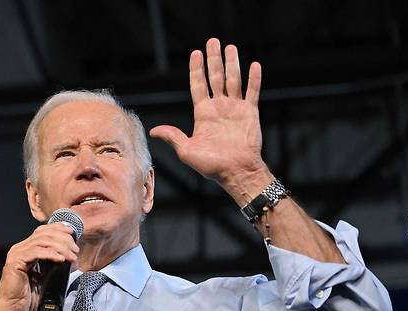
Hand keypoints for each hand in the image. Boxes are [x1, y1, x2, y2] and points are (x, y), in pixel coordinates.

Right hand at [0, 223, 78, 310]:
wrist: (13, 310)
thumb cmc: (26, 298)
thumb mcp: (47, 278)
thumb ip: (56, 267)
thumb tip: (72, 260)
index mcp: (27, 250)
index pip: (43, 232)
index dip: (59, 229)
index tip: (72, 234)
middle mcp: (20, 249)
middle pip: (45, 234)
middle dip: (64, 240)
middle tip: (75, 250)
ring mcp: (17, 254)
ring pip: (42, 241)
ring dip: (60, 247)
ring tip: (71, 256)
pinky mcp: (16, 261)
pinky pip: (36, 252)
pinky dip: (51, 254)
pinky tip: (60, 259)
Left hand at [150, 38, 271, 202]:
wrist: (235, 172)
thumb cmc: (211, 165)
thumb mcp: (186, 150)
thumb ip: (172, 136)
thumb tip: (153, 130)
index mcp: (202, 114)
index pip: (198, 85)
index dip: (196, 69)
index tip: (195, 53)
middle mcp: (218, 108)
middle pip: (215, 77)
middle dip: (213, 59)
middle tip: (212, 41)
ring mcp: (235, 109)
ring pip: (233, 80)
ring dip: (232, 63)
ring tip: (230, 47)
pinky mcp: (250, 113)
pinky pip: (252, 92)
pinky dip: (254, 79)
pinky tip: (254, 65)